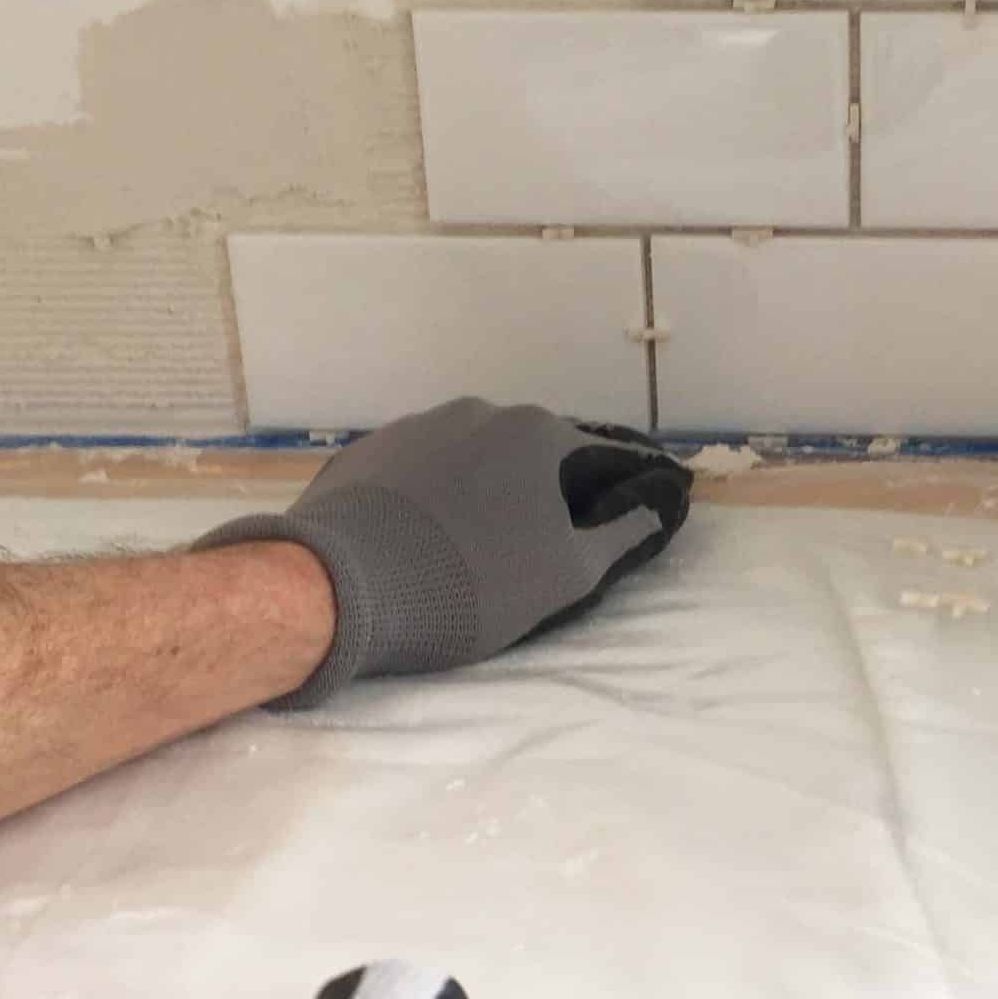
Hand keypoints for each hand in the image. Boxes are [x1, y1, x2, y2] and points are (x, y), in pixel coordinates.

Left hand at [196, 399, 692, 707]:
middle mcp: (479, 412)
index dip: (616, 487)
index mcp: (536, 433)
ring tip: (475, 541)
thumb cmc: (475, 582)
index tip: (622, 512)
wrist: (345, 586)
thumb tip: (652, 509)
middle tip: (543, 538)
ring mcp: (415, 426)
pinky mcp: (365, 452)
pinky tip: (422, 537)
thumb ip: (619, 536)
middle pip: (529, 451)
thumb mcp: (567, 574)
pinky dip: (431, 495)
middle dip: (543, 487)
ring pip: (469, 457)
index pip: (598, 456)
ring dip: (483, 489)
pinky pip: (416, 471)